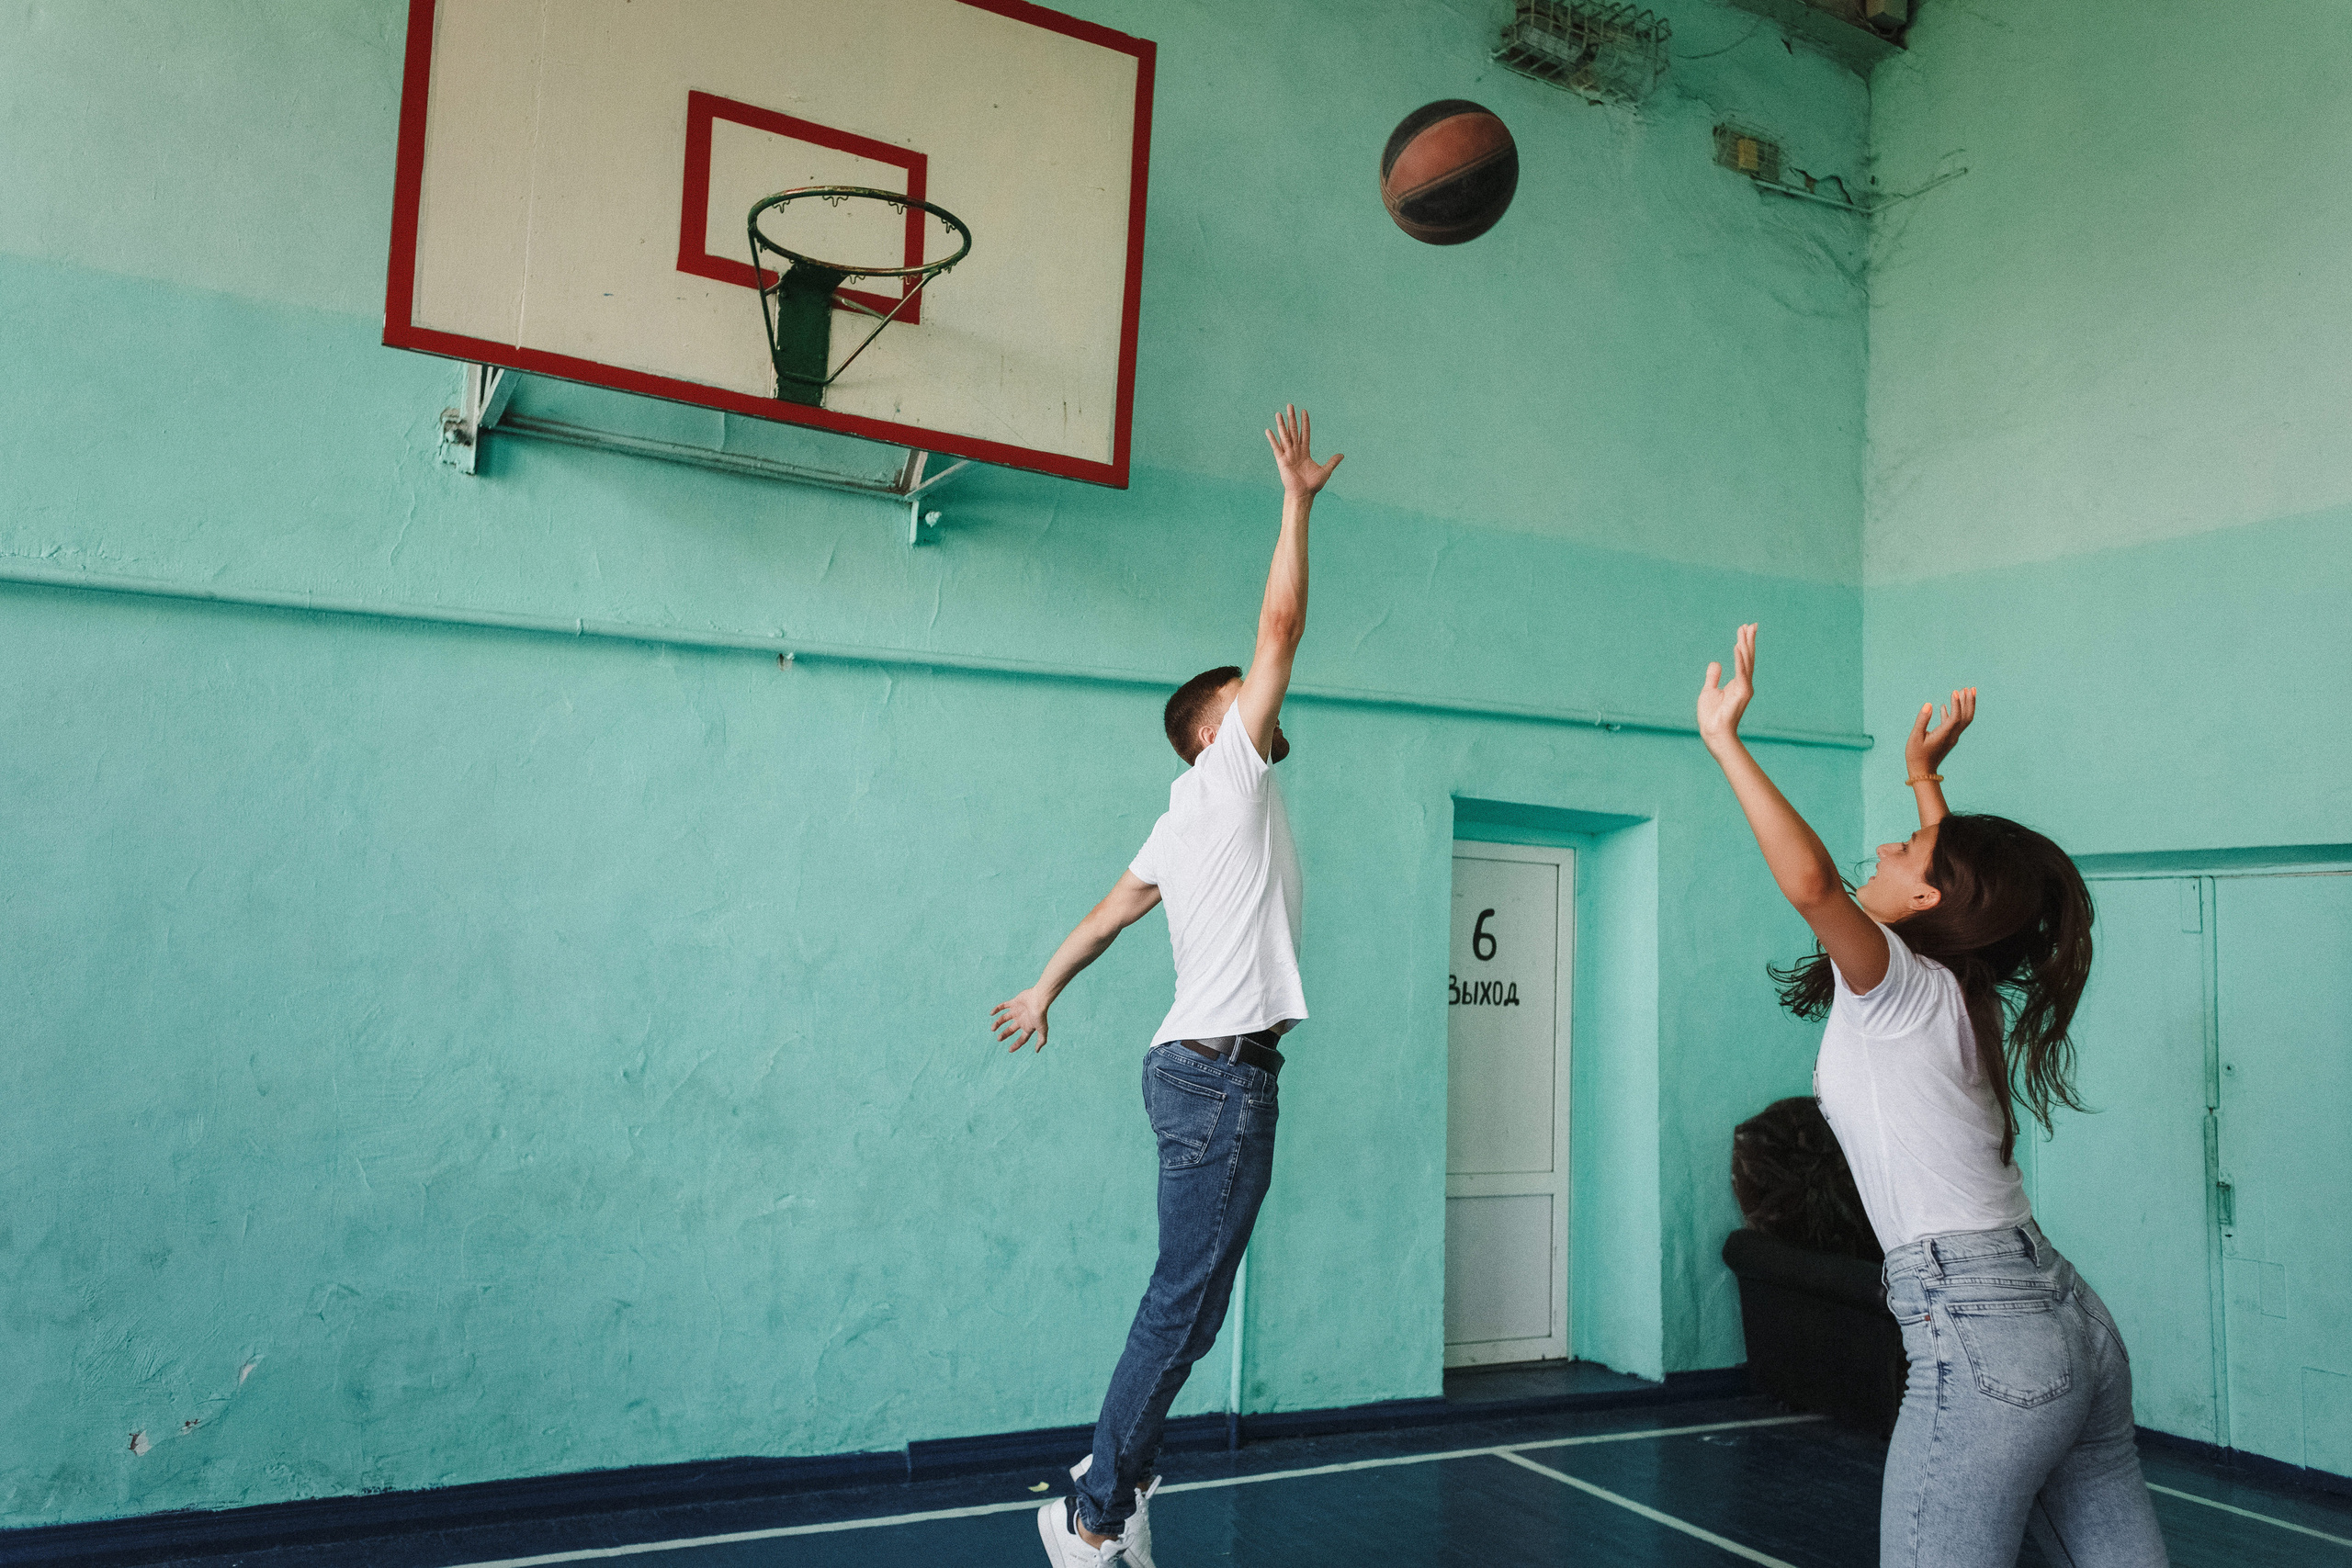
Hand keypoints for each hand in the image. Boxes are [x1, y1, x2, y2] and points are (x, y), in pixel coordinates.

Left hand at [991, 988, 1049, 1052]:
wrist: (1039, 998)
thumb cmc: (1040, 1014)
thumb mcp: (1042, 1030)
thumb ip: (1041, 1040)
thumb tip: (1037, 1051)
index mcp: (1029, 1027)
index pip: (1022, 1039)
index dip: (1016, 1045)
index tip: (1009, 1050)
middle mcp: (1022, 1019)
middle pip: (1011, 1029)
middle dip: (1005, 1034)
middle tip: (998, 1039)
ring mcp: (1017, 1010)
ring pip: (1005, 1018)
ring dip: (998, 1023)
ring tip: (992, 1028)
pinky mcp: (1014, 1002)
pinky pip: (1003, 1006)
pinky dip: (997, 1009)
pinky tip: (991, 1013)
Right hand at [1265, 404, 1342, 496]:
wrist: (1303, 494)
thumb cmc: (1313, 485)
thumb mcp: (1325, 471)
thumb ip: (1332, 462)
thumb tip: (1342, 455)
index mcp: (1305, 452)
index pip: (1305, 433)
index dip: (1305, 422)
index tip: (1304, 411)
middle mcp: (1296, 451)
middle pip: (1293, 431)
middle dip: (1292, 418)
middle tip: (1290, 405)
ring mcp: (1288, 455)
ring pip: (1285, 436)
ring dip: (1282, 425)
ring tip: (1279, 413)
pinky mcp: (1281, 460)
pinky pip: (1276, 448)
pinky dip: (1272, 439)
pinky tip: (1268, 430)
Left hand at [1696, 623, 1757, 748]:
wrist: (1714, 733)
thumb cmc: (1712, 716)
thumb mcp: (1709, 691)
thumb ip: (1713, 677)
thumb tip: (1716, 663)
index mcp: (1738, 683)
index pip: (1743, 660)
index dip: (1744, 644)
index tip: (1745, 629)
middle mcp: (1744, 684)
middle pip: (1748, 657)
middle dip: (1749, 640)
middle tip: (1752, 624)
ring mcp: (1745, 688)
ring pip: (1746, 661)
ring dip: (1746, 644)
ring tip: (1745, 629)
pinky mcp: (1742, 693)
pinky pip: (1741, 672)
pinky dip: (1739, 659)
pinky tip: (1738, 646)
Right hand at [1905, 687, 1975, 775]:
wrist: (1923, 772)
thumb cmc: (1916, 755)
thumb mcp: (1915, 737)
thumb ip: (1922, 720)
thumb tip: (1929, 705)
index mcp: (1945, 735)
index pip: (1956, 717)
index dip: (1957, 704)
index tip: (1954, 692)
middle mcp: (1952, 736)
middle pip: (1966, 717)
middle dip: (1969, 702)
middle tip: (1970, 688)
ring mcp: (1952, 738)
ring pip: (1964, 720)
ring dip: (1966, 706)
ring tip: (1964, 692)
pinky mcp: (1948, 739)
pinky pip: (1956, 724)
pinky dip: (1954, 713)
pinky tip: (1945, 707)